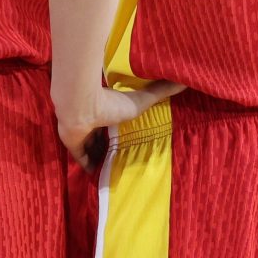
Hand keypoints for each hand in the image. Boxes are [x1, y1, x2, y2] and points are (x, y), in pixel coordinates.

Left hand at [55, 80, 182, 161]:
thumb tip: (184, 81)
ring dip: (100, 157)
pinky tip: (97, 176)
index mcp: (107, 111)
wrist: (83, 106)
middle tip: (122, 159)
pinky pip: (81, 159)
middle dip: (109, 146)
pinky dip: (89, 167)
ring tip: (112, 170)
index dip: (119, 131)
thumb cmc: (112, 102)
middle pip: (102, 136)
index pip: (113, 123)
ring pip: (91, 148)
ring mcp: (82, 134)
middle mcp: (94, 122)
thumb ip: (160, 91)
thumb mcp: (141, 100)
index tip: (130, 139)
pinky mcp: (73, 145)